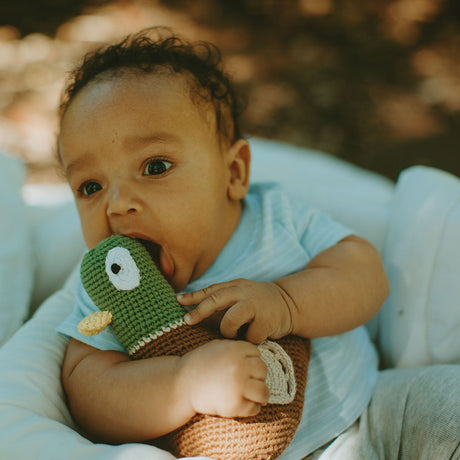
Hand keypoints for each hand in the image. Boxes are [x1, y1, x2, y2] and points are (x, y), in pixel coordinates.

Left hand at [178, 279, 293, 343]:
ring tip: (235, 334)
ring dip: (227, 331)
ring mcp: (255, 305)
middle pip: (215, 300)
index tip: (177, 300)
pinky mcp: (267, 321)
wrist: (290, 304)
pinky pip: (248, 336)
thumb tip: (193, 311)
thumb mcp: (240, 295)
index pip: (210, 290)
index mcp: (235, 286)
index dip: (193, 296)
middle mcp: (244, 292)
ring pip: (229, 321)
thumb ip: (221, 301)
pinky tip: (255, 335)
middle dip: (199, 312)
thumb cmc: (258, 304)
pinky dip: (249, 339)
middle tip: (187, 321)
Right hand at [179, 340, 268, 417]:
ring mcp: (237, 385)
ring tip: (254, 397)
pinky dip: (251, 409)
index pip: (256, 353)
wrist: (180, 385)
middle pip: (262, 370)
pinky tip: (244, 406)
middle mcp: (238, 365)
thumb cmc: (198, 365)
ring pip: (263, 391)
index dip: (252, 361)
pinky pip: (253, 408)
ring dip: (260, 395)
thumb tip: (257, 356)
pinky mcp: (234, 405)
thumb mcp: (216, 347)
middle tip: (249, 382)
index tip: (244, 368)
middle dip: (257, 376)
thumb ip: (236, 348)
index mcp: (234, 349)